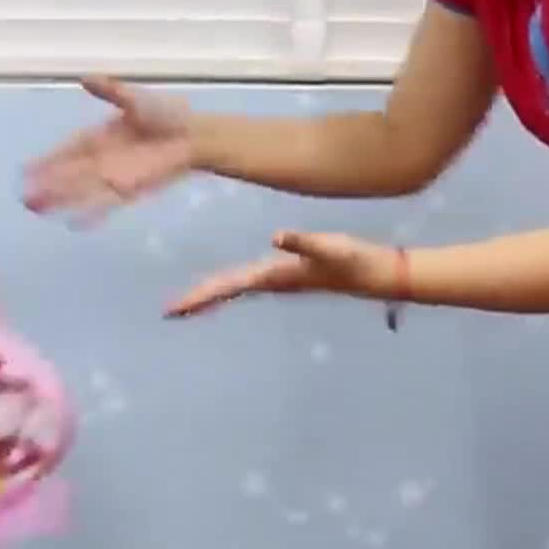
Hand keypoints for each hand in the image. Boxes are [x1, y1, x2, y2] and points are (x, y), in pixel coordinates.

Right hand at [23, 75, 194, 222]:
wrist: (194, 135)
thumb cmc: (166, 115)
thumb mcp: (134, 99)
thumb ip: (110, 90)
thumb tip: (84, 77)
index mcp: (98, 137)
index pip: (67, 151)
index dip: (47, 161)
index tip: (26, 171)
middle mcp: (101, 160)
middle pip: (69, 175)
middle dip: (48, 186)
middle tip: (24, 198)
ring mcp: (115, 176)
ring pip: (81, 191)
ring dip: (61, 200)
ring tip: (37, 208)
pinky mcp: (131, 189)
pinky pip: (107, 203)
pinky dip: (92, 213)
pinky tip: (74, 224)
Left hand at [165, 231, 403, 317]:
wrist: (380, 275)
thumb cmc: (356, 260)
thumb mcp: (331, 247)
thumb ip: (303, 242)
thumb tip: (275, 236)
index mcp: (276, 276)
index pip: (230, 286)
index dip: (202, 295)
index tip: (174, 310)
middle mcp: (273, 281)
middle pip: (227, 292)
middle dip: (199, 301)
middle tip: (169, 312)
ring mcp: (281, 280)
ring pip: (237, 289)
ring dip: (213, 295)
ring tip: (187, 304)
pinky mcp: (290, 274)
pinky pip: (250, 282)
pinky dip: (232, 286)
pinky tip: (228, 287)